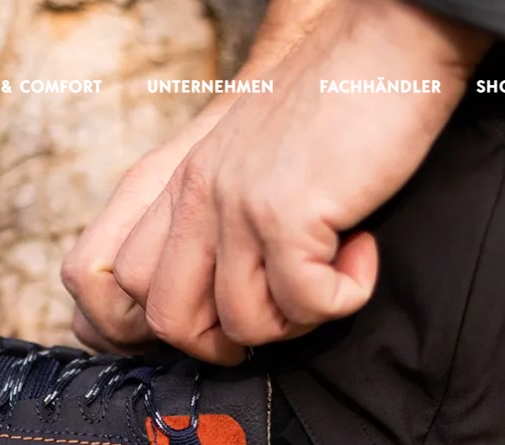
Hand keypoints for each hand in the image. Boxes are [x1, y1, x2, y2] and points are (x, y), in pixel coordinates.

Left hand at [64, 0, 341, 353]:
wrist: (387, 42)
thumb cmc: (337, 103)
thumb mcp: (249, 156)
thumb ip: (219, 213)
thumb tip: (226, 302)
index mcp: (178, 183)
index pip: (117, 281)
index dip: (167, 323)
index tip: (231, 316)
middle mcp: (194, 194)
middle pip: (165, 318)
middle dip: (227, 341)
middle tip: (283, 310)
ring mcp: (235, 205)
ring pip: (242, 324)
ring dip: (298, 318)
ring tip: (332, 270)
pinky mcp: (286, 214)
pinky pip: (307, 304)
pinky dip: (345, 295)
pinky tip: (361, 250)